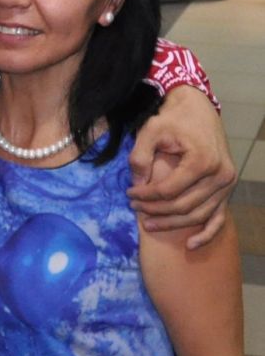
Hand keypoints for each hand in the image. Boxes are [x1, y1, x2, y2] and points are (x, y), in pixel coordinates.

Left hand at [129, 85, 235, 247]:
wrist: (198, 110)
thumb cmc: (173, 119)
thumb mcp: (150, 130)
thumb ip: (140, 157)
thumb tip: (137, 185)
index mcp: (201, 161)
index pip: (168, 191)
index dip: (146, 196)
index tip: (129, 194)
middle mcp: (219, 175)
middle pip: (183, 206)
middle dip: (156, 211)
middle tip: (135, 208)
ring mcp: (227, 184)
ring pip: (199, 215)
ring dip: (173, 224)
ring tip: (149, 224)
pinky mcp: (227, 188)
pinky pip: (220, 217)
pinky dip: (207, 233)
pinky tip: (191, 245)